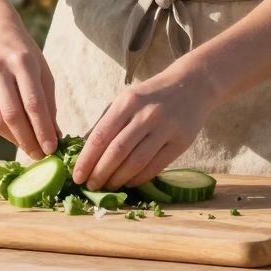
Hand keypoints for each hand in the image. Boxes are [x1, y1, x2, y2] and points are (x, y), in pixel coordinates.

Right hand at [0, 23, 58, 159]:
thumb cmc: (23, 53)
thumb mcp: (42, 69)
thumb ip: (48, 101)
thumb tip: (54, 134)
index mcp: (22, 61)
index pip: (33, 103)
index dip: (42, 129)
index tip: (52, 148)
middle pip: (13, 115)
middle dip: (28, 140)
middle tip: (40, 156)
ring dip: (14, 140)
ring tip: (29, 148)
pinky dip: (2, 131)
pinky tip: (14, 135)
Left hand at [72, 64, 217, 189]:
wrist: (193, 84)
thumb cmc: (153, 95)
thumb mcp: (127, 99)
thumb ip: (107, 122)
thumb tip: (84, 151)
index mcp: (127, 102)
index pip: (100, 136)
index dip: (86, 160)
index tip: (76, 176)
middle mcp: (146, 115)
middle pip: (116, 152)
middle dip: (99, 174)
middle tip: (90, 186)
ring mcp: (165, 128)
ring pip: (135, 163)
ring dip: (118, 179)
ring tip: (108, 186)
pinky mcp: (181, 142)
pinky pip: (155, 167)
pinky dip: (138, 179)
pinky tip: (129, 182)